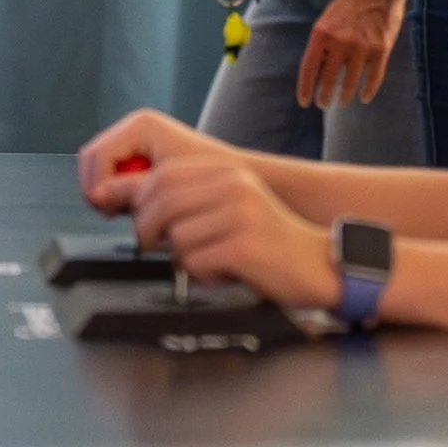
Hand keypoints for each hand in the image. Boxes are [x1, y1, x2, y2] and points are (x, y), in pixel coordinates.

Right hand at [76, 108, 230, 213]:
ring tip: (124, 209)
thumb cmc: (207, 177)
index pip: (98, 154)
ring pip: (98, 166)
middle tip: (112, 212)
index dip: (97, 185)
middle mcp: (134, 126)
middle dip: (98, 187)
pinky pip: (111, 171)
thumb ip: (128, 189)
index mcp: (140, 125)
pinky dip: (116, 190)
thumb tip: (96, 196)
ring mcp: (133, 138)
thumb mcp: (163, 185)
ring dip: (106, 191)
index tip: (107, 209)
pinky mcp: (137, 152)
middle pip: (92, 158)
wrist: (230, 175)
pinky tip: (133, 203)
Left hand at [123, 153, 340, 309]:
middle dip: (147, 229)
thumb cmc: (269, 240)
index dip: (135, 196)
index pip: (162, 173)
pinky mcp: (243, 246)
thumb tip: (130, 200)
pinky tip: (222, 273)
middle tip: (155, 246)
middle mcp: (233, 185)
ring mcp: (240, 214)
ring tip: (207, 261)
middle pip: (161, 202)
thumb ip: (189, 199)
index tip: (128, 217)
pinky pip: (195, 262)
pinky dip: (201, 275)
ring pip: (175, 236)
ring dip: (182, 258)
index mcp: (227, 171)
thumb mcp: (230, 206)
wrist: (319, 263)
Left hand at [297, 0, 406, 109]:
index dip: (305, 88)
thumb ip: (322, 43)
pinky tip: (365, 97)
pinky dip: (368, 90)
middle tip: (323, 104)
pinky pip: (373, 77)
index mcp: (322, 33)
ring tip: (342, 102)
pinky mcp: (381, 49)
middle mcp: (340, 42)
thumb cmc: (350, 2)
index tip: (304, 102)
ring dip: (344, 96)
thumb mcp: (328, 19)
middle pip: (328, 79)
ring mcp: (361, 47)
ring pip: (350, 82)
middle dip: (324, 95)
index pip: (309, 68)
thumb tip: (318, 70)